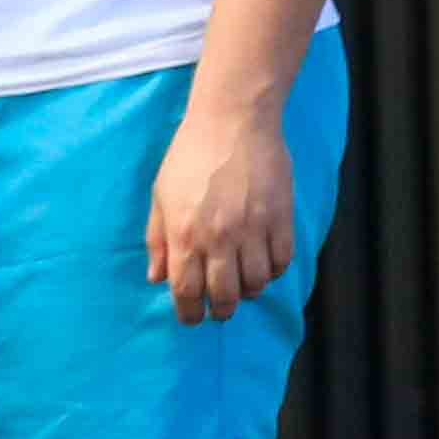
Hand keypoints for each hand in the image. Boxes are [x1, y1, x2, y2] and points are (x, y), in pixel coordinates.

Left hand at [145, 102, 295, 326]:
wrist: (233, 121)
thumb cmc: (189, 155)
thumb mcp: (161, 195)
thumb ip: (158, 240)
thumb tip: (156, 278)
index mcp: (185, 234)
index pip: (186, 292)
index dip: (189, 313)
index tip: (192, 317)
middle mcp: (219, 238)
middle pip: (224, 296)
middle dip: (220, 310)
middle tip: (219, 308)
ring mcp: (253, 229)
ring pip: (256, 283)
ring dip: (248, 291)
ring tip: (241, 283)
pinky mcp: (280, 218)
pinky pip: (282, 262)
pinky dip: (273, 271)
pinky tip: (263, 263)